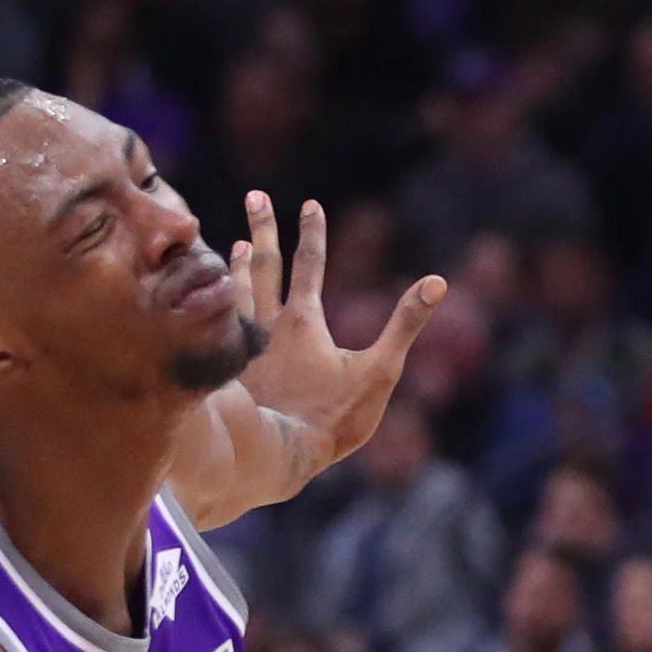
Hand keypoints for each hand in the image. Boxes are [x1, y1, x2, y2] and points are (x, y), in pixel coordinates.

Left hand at [231, 194, 443, 481]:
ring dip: (237, 265)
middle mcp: (268, 324)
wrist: (277, 455)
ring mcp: (243, 346)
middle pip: (264, 265)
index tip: (309, 203)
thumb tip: (437, 282)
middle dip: (263, 228)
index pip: (310, 263)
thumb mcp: (379, 370)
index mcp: (304, 320)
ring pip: (236, 292)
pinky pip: (219, 324)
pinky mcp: (229, 368)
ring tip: (233, 243)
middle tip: (256, 197)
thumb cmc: (332, 416)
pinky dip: (217, 303)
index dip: (312, 232)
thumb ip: (405, 324)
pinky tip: (214, 303)